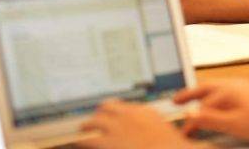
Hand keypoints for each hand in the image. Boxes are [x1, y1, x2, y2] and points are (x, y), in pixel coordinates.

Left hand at [77, 99, 192, 148]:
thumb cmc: (168, 146)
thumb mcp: (161, 128)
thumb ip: (149, 121)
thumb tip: (141, 122)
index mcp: (141, 111)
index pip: (119, 104)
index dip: (110, 109)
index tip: (107, 113)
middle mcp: (126, 116)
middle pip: (104, 108)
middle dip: (98, 114)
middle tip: (93, 120)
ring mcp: (116, 129)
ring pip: (92, 122)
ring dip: (86, 126)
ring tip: (82, 130)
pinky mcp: (107, 143)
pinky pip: (89, 140)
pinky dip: (83, 141)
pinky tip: (80, 143)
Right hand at [174, 80, 248, 143]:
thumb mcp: (233, 125)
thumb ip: (209, 119)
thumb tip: (188, 114)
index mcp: (228, 89)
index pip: (202, 104)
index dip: (191, 119)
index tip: (184, 132)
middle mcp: (234, 84)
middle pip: (207, 88)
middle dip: (191, 94)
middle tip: (176, 101)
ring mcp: (244, 88)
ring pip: (217, 89)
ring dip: (204, 96)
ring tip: (194, 102)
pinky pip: (227, 93)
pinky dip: (216, 99)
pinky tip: (218, 106)